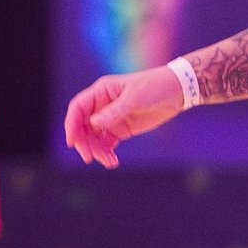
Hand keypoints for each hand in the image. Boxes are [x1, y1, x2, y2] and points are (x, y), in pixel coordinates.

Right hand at [64, 68, 184, 167]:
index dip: (71, 124)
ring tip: (108, 161)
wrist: (177, 91)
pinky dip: (106, 153)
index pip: (78, 108)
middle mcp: (102, 105)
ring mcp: (111, 118)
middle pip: (83, 127)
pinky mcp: (121, 129)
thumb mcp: (135, 97)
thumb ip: (115, 110)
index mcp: (101, 92)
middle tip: (90, 158)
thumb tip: (93, 122)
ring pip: (94, 138)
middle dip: (84, 143)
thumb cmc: (155, 86)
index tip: (72, 141)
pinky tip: (112, 161)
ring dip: (96, 151)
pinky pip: (106, 143)